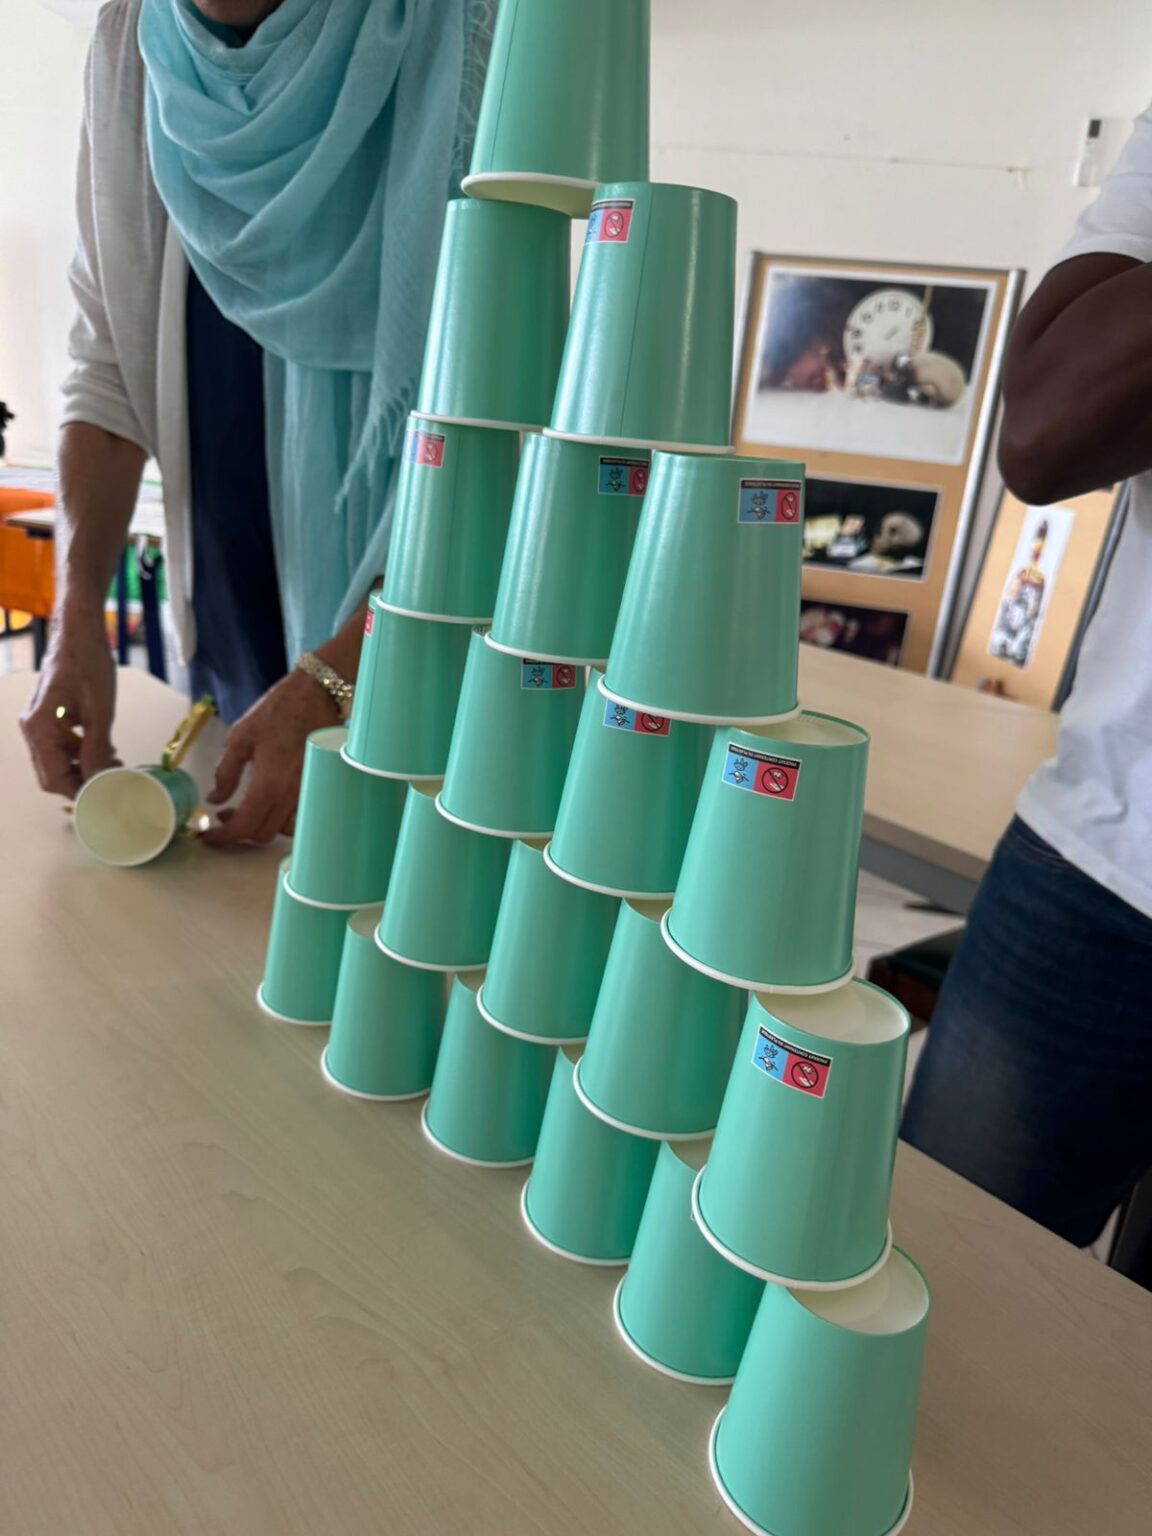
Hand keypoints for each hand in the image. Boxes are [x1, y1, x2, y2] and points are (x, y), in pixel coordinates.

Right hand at [20, 607, 118, 796]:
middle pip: (51, 773)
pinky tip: (102, 747)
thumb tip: (100, 778)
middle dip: (81, 780)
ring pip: (55, 761)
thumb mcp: (100, 710)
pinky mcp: (46, 717)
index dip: (79, 789)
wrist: (79, 632)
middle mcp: (31, 728)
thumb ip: (96, 748)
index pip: (52, 778)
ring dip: (81, 767)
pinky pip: (58, 745)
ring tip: (112, 762)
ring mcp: (36, 722)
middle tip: (112, 777)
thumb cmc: (88, 663)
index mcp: (38, 728)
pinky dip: (78, 752)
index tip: (104, 790)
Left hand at [203, 668, 338, 847]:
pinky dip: (282, 820)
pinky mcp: (318, 788)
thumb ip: (225, 772)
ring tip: (247, 810)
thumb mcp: (241, 737)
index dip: (222, 836)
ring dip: (262, 826)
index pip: (243, 826)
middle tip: (223, 816)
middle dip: (239, 831)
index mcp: (268, 784)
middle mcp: (291, 795)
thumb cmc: (280, 711)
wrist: (317, 696)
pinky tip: (271, 804)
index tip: (208, 836)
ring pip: (282, 830)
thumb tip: (215, 798)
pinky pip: (299, 818)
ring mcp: (308, 793)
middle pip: (262, 833)